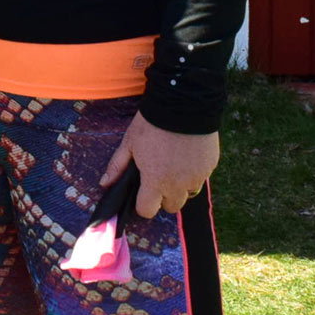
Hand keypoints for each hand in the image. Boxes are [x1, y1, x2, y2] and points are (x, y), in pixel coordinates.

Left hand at [100, 111, 219, 218]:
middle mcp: (178, 185)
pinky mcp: (210, 168)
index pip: (147, 210)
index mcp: (155, 181)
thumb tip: (104, 183)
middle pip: (171, 206)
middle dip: (163, 196)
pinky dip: (193, 172)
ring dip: (180, 185)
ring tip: (173, 163)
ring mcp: (197, 177)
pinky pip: (201, 178)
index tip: (142, 192)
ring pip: (188, 193)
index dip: (143, 203)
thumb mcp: (129, 143)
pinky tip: (186, 154)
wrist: (182, 104)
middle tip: (158, 175)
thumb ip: (117, 166)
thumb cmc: (151, 124)